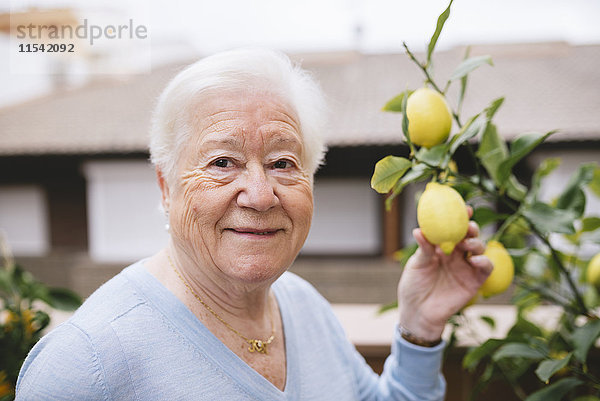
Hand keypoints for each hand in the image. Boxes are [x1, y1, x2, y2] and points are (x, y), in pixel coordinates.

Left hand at [398, 207, 492, 341]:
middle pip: (469, 235)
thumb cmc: (413, 286)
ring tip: (466, 245)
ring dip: (476, 243)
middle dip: (471, 227)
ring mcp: (466, 267)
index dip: (459, 217)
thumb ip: (423, 249)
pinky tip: (475, 260)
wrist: (418, 312)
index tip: (463, 207)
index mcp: (440, 246)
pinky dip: (484, 261)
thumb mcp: (416, 265)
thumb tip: (418, 230)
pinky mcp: (474, 282)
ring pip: (479, 248)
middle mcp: (455, 254)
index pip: (452, 228)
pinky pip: (486, 268)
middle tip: (467, 225)